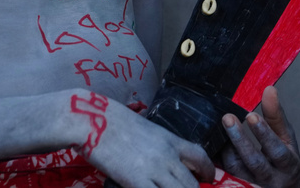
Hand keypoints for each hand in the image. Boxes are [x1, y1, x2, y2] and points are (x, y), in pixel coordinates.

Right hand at [75, 93, 214, 187]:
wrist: (91, 119)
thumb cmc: (109, 119)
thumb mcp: (142, 126)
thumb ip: (153, 141)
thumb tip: (154, 150)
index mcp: (168, 139)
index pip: (199, 156)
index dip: (208, 171)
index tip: (207, 178)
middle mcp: (166, 156)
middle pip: (192, 184)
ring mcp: (153, 170)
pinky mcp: (137, 182)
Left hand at [218, 87, 299, 187]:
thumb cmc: (283, 160)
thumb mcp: (286, 139)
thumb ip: (276, 116)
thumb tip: (269, 89)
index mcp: (288, 165)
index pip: (277, 151)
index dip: (264, 134)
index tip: (251, 115)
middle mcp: (272, 179)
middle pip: (255, 162)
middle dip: (240, 140)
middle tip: (228, 118)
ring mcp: (253, 185)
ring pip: (236, 169)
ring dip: (226, 148)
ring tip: (218, 128)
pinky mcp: (236, 185)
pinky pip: (223, 173)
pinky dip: (216, 158)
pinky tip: (209, 143)